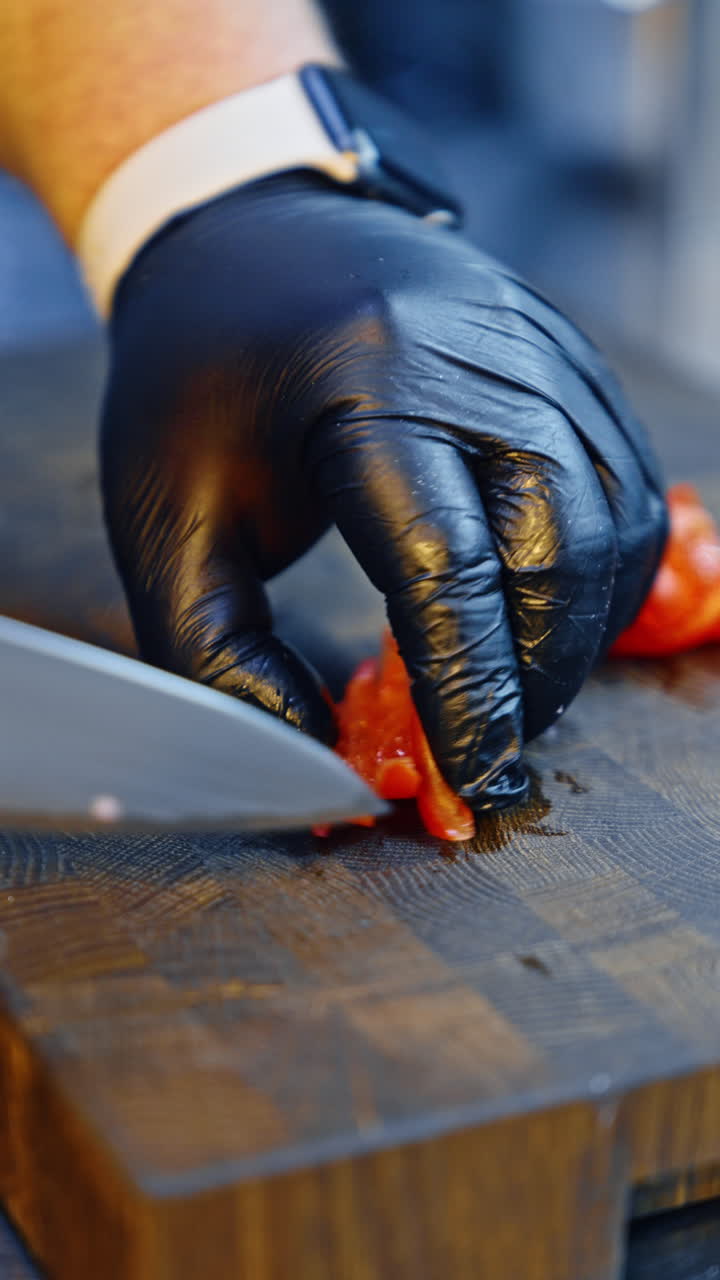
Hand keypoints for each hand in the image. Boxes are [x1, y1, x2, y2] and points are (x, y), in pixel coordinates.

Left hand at [101, 174, 666, 810]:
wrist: (249, 233)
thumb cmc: (197, 378)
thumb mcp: (166, 520)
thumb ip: (223, 660)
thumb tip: (325, 768)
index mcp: (365, 381)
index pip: (447, 565)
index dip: (465, 690)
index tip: (463, 774)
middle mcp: (478, 349)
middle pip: (559, 548)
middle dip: (534, 673)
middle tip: (488, 738)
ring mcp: (539, 344)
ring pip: (614, 523)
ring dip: (576, 633)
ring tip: (512, 685)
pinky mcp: (568, 355)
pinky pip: (627, 483)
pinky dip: (599, 573)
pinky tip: (544, 610)